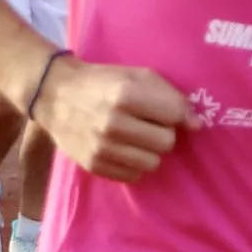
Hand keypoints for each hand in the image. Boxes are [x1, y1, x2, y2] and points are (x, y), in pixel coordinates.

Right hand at [38, 55, 193, 182]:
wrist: (55, 94)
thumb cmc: (102, 81)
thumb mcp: (136, 76)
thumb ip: (169, 95)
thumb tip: (196, 124)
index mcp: (125, 95)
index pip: (174, 115)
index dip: (175, 113)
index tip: (165, 111)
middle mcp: (113, 123)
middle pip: (167, 142)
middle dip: (162, 133)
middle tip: (148, 124)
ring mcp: (102, 148)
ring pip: (153, 163)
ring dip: (150, 151)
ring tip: (136, 138)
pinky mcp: (94, 165)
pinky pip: (134, 176)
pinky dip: (133, 164)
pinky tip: (123, 149)